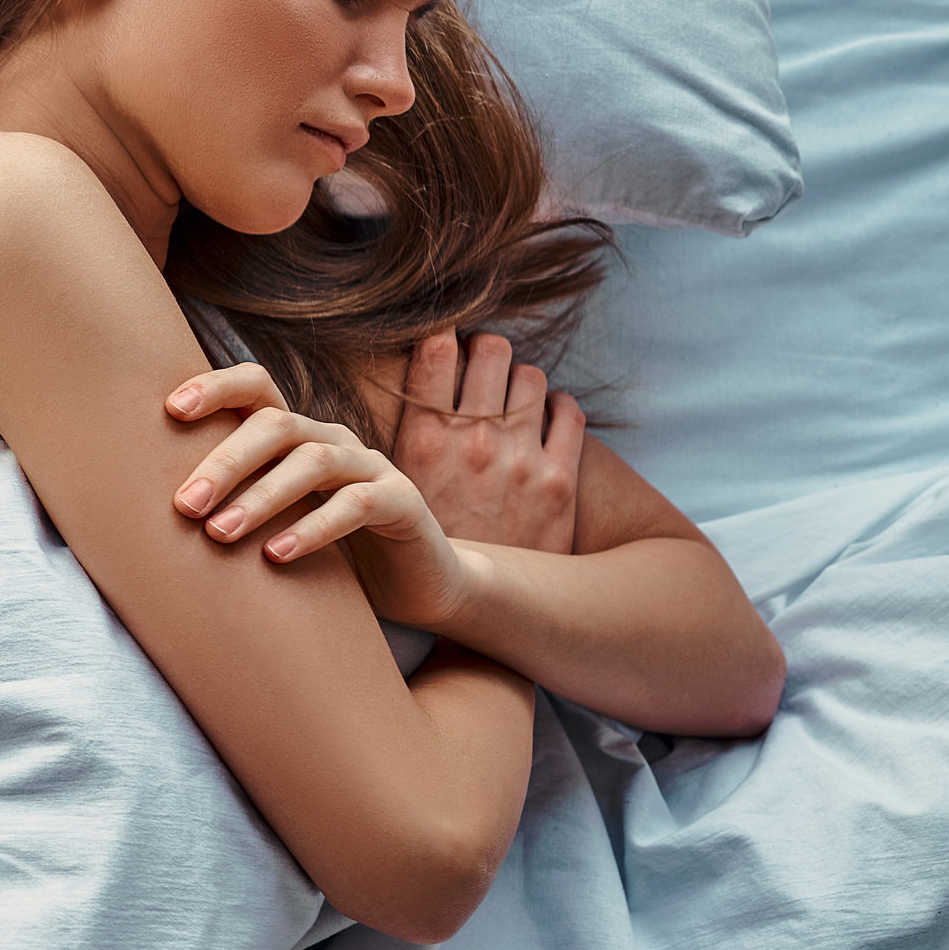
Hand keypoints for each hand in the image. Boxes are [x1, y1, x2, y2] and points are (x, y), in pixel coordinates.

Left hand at [166, 362, 469, 628]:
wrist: (415, 583)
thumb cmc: (321, 550)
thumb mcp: (270, 522)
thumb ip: (225, 503)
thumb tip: (136, 511)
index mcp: (294, 434)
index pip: (255, 387)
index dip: (215, 387)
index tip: (170, 409)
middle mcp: (330, 439)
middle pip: (275, 425)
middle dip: (224, 462)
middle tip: (184, 506)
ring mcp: (369, 466)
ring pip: (312, 461)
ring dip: (261, 497)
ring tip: (220, 534)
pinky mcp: (402, 501)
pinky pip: (357, 503)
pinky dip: (315, 527)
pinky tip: (278, 555)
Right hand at [388, 331, 583, 555]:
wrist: (468, 608)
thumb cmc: (414, 546)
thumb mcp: (384, 488)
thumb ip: (387, 440)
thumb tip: (379, 393)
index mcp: (422, 436)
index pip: (437, 346)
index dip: (443, 341)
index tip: (444, 351)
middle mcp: (473, 439)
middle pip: (491, 348)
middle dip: (486, 353)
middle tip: (480, 371)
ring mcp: (519, 457)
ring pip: (532, 375)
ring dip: (520, 381)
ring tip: (511, 397)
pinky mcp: (558, 480)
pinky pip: (569, 412)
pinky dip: (557, 409)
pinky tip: (543, 422)